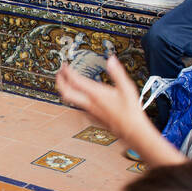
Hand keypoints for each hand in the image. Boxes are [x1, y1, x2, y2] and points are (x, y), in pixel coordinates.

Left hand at [56, 54, 184, 167]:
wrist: (132, 130)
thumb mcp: (127, 88)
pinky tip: (81, 96)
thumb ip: (117, 73)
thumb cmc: (130, 111)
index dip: (67, 71)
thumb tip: (112, 60)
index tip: (64, 65)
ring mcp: (89, 111)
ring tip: (66, 82)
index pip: (75, 81)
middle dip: (60, 82)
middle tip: (59, 73)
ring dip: (65, 90)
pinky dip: (75, 98)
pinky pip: (78, 106)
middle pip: (66, 92)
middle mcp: (89, 103)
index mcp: (96, 94)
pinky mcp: (92, 116)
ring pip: (70, 100)